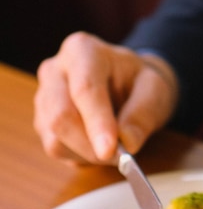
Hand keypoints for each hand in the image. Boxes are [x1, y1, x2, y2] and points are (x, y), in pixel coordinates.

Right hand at [34, 32, 178, 163]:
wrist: (125, 85)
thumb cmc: (138, 83)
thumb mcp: (155, 90)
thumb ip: (143, 114)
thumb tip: (127, 142)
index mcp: (83, 51)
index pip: (85, 89)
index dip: (97, 122)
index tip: (110, 150)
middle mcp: (55, 70)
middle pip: (61, 116)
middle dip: (91, 145)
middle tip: (120, 157)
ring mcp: (44, 97)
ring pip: (55, 138)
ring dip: (88, 153)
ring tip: (113, 146)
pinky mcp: (42, 122)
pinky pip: (56, 149)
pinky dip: (80, 156)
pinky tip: (97, 145)